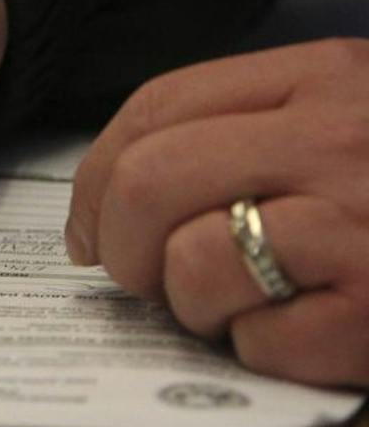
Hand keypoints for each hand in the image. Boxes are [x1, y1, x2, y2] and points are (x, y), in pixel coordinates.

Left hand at [66, 39, 368, 386]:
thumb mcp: (352, 113)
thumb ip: (250, 127)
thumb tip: (112, 193)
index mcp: (322, 76)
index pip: (157, 106)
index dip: (94, 173)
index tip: (86, 224)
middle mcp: (339, 140)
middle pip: (151, 179)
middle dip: (117, 241)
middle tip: (133, 275)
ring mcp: (365, 224)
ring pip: (195, 263)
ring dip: (189, 302)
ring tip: (229, 307)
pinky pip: (264, 340)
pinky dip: (260, 350)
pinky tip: (301, 334)